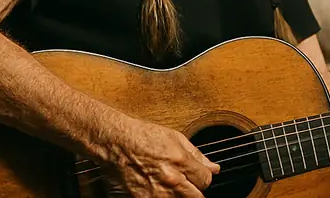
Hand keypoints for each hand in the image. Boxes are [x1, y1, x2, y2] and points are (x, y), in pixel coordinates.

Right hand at [100, 119, 219, 196]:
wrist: (115, 143)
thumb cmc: (142, 136)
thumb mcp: (175, 138)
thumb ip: (197, 155)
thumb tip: (214, 167)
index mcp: (181, 162)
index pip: (206, 180)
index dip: (204, 178)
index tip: (199, 176)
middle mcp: (170, 181)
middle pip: (196, 197)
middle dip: (194, 190)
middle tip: (187, 183)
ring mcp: (156, 194)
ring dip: (178, 195)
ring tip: (169, 183)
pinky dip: (162, 197)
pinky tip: (157, 188)